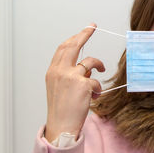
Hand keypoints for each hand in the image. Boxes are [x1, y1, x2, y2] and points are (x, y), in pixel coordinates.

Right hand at [45, 23, 104, 141]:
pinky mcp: (83, 84)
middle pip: (73, 45)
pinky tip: (95, 96)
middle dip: (84, 34)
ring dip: (99, 65)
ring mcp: (71, 76)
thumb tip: (87, 67)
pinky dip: (98, 88)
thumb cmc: (62, 109)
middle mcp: (60, 71)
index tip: (82, 31)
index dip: (74, 38)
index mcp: (53, 71)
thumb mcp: (60, 87)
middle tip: (92, 27)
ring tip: (100, 73)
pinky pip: (96, 81)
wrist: (61, 126)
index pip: (63, 48)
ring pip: (90, 62)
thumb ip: (70, 74)